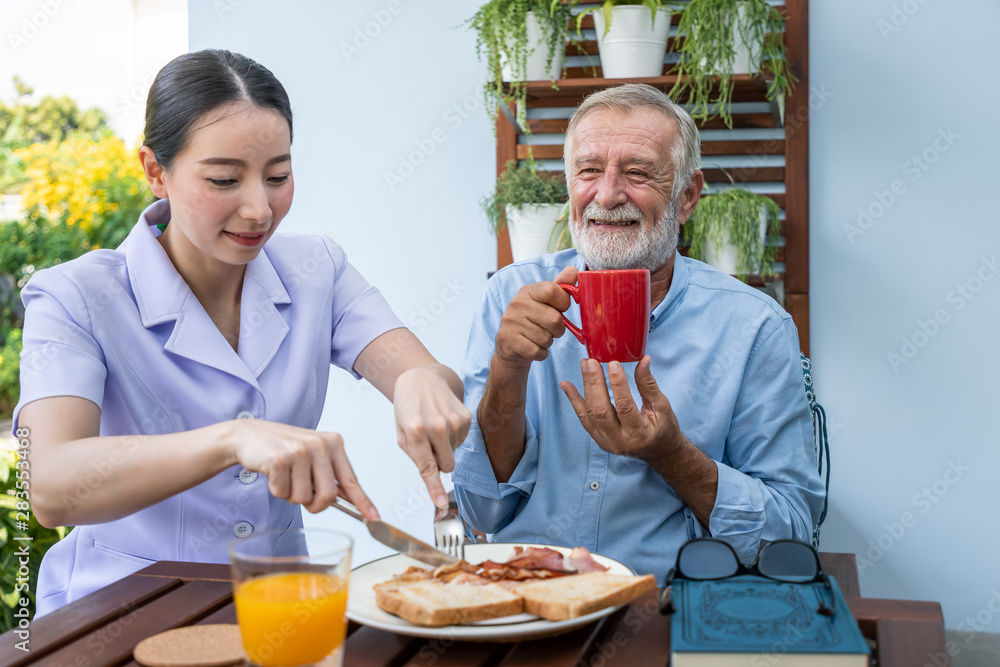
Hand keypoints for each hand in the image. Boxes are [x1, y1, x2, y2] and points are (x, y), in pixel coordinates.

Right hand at [231, 420, 377, 518]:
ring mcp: (300, 451)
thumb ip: (330, 475)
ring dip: (291, 495)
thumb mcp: (313, 456)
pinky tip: (273, 473)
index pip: (351, 480)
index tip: (374, 517)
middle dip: (314, 504)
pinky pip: (283, 492)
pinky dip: (277, 490)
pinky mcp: (280, 459)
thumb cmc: (283, 448)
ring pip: (303, 498)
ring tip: (285, 476)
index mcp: (333, 443)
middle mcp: (320, 444)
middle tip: (302, 493)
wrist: (248, 436)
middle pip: (328, 496)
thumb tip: (350, 499)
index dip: (363, 502)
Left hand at [393, 366, 471, 509]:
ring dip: (445, 446)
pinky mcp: (466, 416)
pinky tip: (444, 420)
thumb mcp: (400, 431)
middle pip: (446, 466)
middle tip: (429, 445)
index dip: (434, 489)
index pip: (427, 467)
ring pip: (454, 454)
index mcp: (415, 430)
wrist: (423, 378)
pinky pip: (461, 441)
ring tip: (434, 426)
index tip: (440, 505)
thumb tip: (435, 474)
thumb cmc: (408, 406)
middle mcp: (437, 426)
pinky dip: (453, 436)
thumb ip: (414, 455)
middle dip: (439, 462)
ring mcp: (454, 421)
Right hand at [494, 266, 577, 371]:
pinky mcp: (508, 341)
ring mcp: (510, 322)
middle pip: (555, 319)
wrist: (510, 345)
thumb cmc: (533, 320)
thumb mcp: (545, 302)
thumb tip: (574, 270)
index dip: (563, 303)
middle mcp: (516, 303)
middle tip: (549, 329)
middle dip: (558, 329)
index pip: (553, 290)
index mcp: (527, 291)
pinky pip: (537, 352)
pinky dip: (541, 354)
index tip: (560, 309)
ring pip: (547, 338)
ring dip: (548, 342)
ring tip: (538, 338)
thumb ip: (560, 287)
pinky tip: (533, 347)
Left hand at [560, 356, 681, 463]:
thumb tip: (643, 360)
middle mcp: (620, 441)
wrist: (658, 452)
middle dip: (595, 384)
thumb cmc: (663, 428)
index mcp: (639, 434)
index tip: (613, 363)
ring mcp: (606, 442)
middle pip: (602, 410)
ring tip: (584, 365)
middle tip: (592, 362)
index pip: (625, 407)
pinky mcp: (598, 439)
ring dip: (585, 387)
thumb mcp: (662, 406)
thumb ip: (648, 384)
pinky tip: (566, 385)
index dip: (618, 384)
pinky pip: (583, 418)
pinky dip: (574, 400)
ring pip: (590, 413)